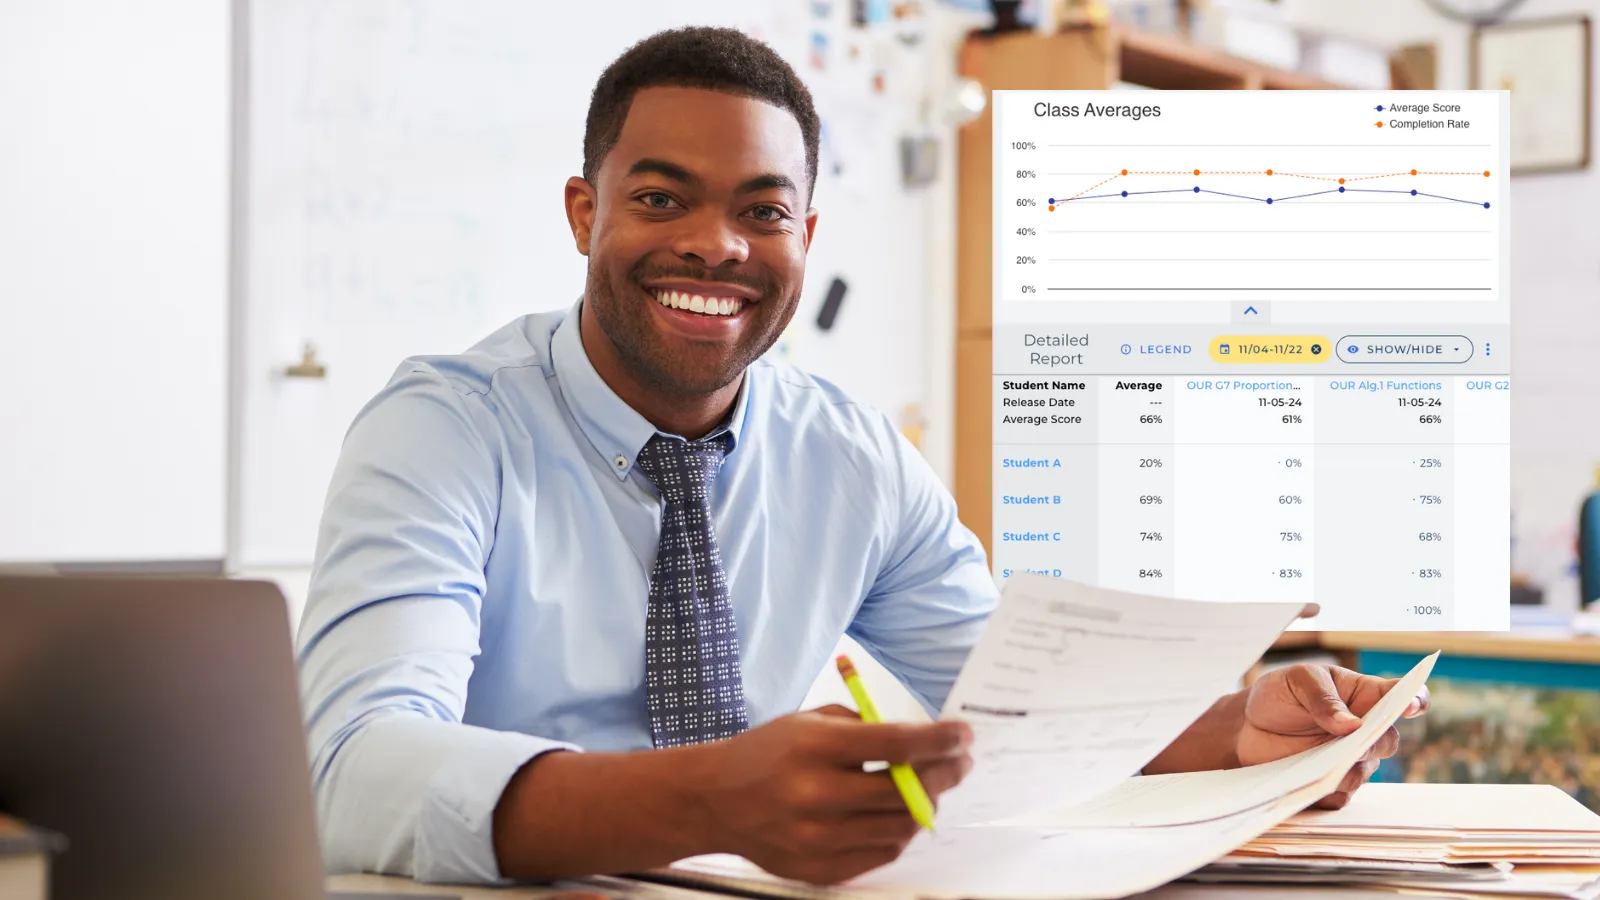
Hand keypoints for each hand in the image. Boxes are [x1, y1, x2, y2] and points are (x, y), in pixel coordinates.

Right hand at [696, 705, 972, 883]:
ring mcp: (818, 837)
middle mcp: (817, 794)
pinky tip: (895, 815)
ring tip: (924, 788)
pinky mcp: (818, 868)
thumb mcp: (809, 721)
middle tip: (958, 762)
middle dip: (944, 773)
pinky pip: (881, 855)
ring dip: (923, 806)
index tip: (963, 735)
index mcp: (816, 748)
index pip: (896, 744)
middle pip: (906, 791)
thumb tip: (924, 744)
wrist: (714, 800)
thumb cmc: (767, 753)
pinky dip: (897, 833)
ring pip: (901, 828)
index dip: (939, 740)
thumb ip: (865, 728)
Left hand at [1238, 664, 1429, 808]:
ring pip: (1363, 771)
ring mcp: (1350, 760)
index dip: (1415, 701)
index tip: (1411, 705)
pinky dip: (1326, 791)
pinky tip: (1309, 784)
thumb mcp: (1297, 682)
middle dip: (1375, 741)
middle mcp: (1364, 731)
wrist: (1247, 727)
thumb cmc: (1279, 695)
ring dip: (1346, 768)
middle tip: (1356, 739)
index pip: (1401, 697)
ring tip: (1323, 764)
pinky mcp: (1332, 787)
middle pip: (1387, 740)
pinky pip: (1339, 796)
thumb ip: (1323, 698)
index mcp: (1363, 696)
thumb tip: (1352, 725)